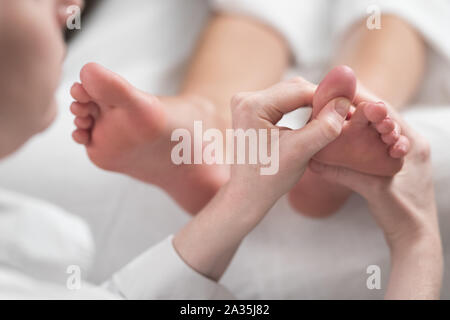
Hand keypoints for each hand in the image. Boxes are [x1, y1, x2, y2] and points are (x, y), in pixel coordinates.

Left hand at [173, 76, 351, 280]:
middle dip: (320, 100)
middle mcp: (245, 99)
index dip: (328, 98)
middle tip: (343, 114)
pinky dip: (300, 109)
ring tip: (331, 118)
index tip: (350, 108)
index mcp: (252, 106)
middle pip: (294, 89)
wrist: (247, 194)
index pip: (300, 91)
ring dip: (311, 104)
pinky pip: (282, 101)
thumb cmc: (269, 178)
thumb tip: (343, 103)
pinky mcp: (250, 109)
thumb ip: (323, 128)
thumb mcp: (300, 153)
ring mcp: (246, 103)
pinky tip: (314, 121)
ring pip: (290, 94)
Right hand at [309, 99, 442, 298]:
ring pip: (379, 129)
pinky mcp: (399, 162)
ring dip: (360, 124)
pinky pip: (378, 142)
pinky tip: (348, 140)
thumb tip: (312, 161)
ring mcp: (407, 152)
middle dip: (358, 110)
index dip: (361, 100)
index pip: (386, 110)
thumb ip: (342, 172)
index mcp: (413, 142)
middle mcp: (413, 142)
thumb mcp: (371, 189)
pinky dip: (363, 138)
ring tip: (338, 120)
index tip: (339, 94)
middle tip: (333, 105)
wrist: (416, 239)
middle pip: (383, 116)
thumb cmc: (403, 214)